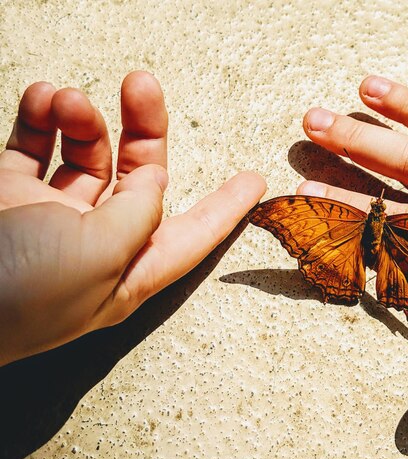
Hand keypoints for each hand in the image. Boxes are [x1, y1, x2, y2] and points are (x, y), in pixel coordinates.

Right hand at [0, 72, 265, 365]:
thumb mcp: (99, 258)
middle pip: (138, 179)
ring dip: (80, 118)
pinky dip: (40, 119)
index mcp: (127, 270)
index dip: (226, 209)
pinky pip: (33, 147)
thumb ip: (136, 216)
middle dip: (143, 129)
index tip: (254, 182)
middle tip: (141, 84)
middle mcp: (95, 244)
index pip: (193, 236)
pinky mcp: (9, 196)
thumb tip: (152, 186)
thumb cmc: (19, 296)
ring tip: (65, 99)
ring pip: (84, 155)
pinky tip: (41, 98)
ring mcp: (50, 218)